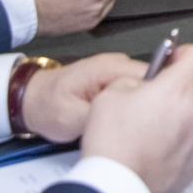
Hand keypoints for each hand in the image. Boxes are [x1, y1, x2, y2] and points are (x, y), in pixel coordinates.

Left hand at [18, 52, 147, 142]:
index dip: (157, 99)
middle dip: (152, 104)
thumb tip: (123, 122)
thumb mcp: (70, 119)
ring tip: (140, 128)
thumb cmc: (47, 105)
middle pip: (152, 82)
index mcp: (107, 68)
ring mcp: (116, 71)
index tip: (159, 119)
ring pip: (144, 88)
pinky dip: (135, 106)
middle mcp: (116, 64)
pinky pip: (135, 91)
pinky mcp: (115, 80)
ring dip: (144, 106)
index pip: (149, 77)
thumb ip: (100, 117)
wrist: (32, 99)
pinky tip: (130, 122)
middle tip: (149, 128)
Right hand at [79, 44, 192, 192]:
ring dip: (183, 114)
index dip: (189, 54)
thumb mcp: (111, 93)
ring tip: (153, 125)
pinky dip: (180, 142)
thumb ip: (134, 80)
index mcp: (177, 89)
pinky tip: (156, 148)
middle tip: (169, 87)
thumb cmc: (112, 142)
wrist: (116, 186)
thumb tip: (144, 84)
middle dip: (192, 81)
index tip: (175, 59)